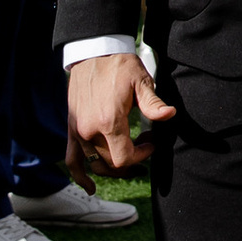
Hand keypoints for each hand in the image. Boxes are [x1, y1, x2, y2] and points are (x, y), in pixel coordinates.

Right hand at [68, 50, 174, 174]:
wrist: (93, 52)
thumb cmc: (119, 66)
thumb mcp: (140, 82)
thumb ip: (153, 103)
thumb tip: (169, 115)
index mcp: (109, 122)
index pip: (125, 158)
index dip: (142, 156)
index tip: (150, 143)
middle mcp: (90, 131)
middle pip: (112, 162)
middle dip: (131, 158)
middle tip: (143, 142)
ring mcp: (78, 131)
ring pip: (96, 163)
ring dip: (113, 164)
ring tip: (127, 153)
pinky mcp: (71, 128)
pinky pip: (72, 160)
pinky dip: (80, 176)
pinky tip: (90, 187)